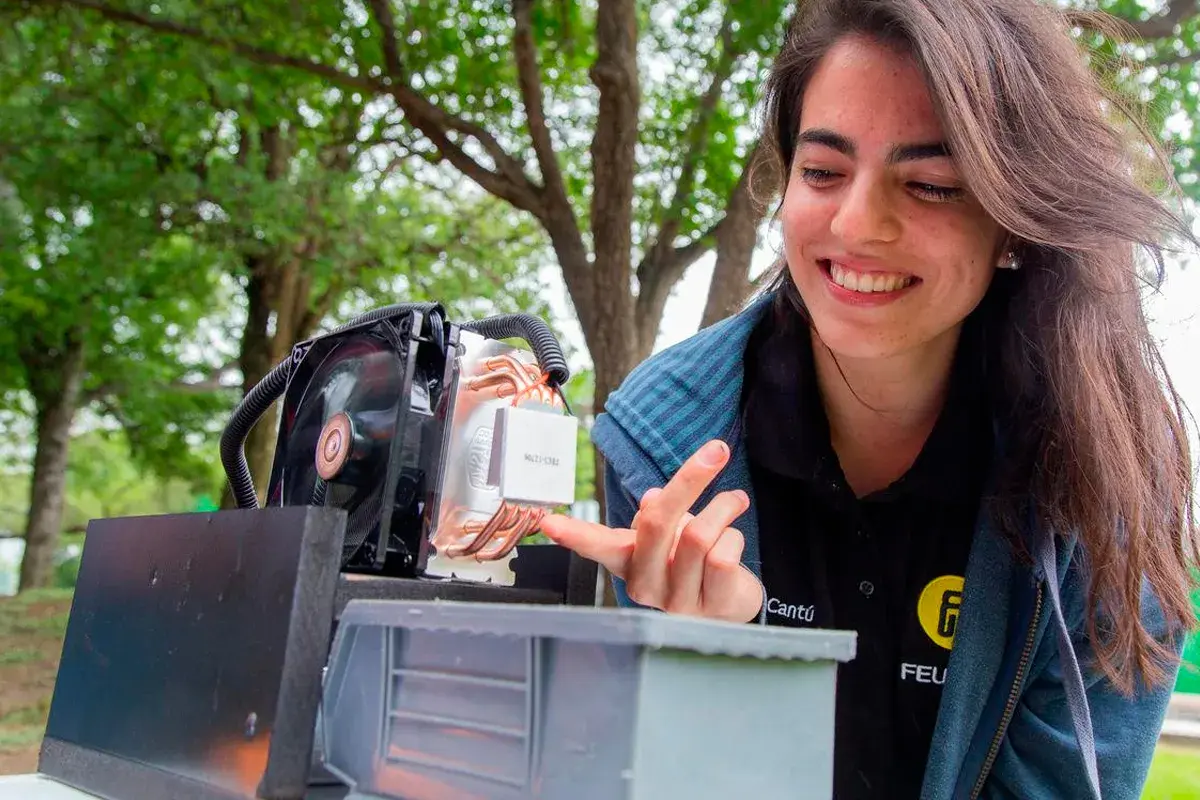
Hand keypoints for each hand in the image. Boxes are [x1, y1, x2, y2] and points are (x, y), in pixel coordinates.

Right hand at [539, 439, 763, 622]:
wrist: (730, 606)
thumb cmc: (693, 562)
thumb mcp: (670, 534)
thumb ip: (658, 515)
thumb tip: (653, 499)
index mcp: (628, 561)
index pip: (598, 546)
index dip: (573, 534)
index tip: (548, 523)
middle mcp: (645, 585)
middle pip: (657, 521)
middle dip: (690, 479)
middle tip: (716, 450)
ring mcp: (676, 601)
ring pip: (698, 535)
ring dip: (724, 507)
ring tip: (734, 501)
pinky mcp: (711, 607)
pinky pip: (724, 555)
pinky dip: (735, 535)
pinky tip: (734, 541)